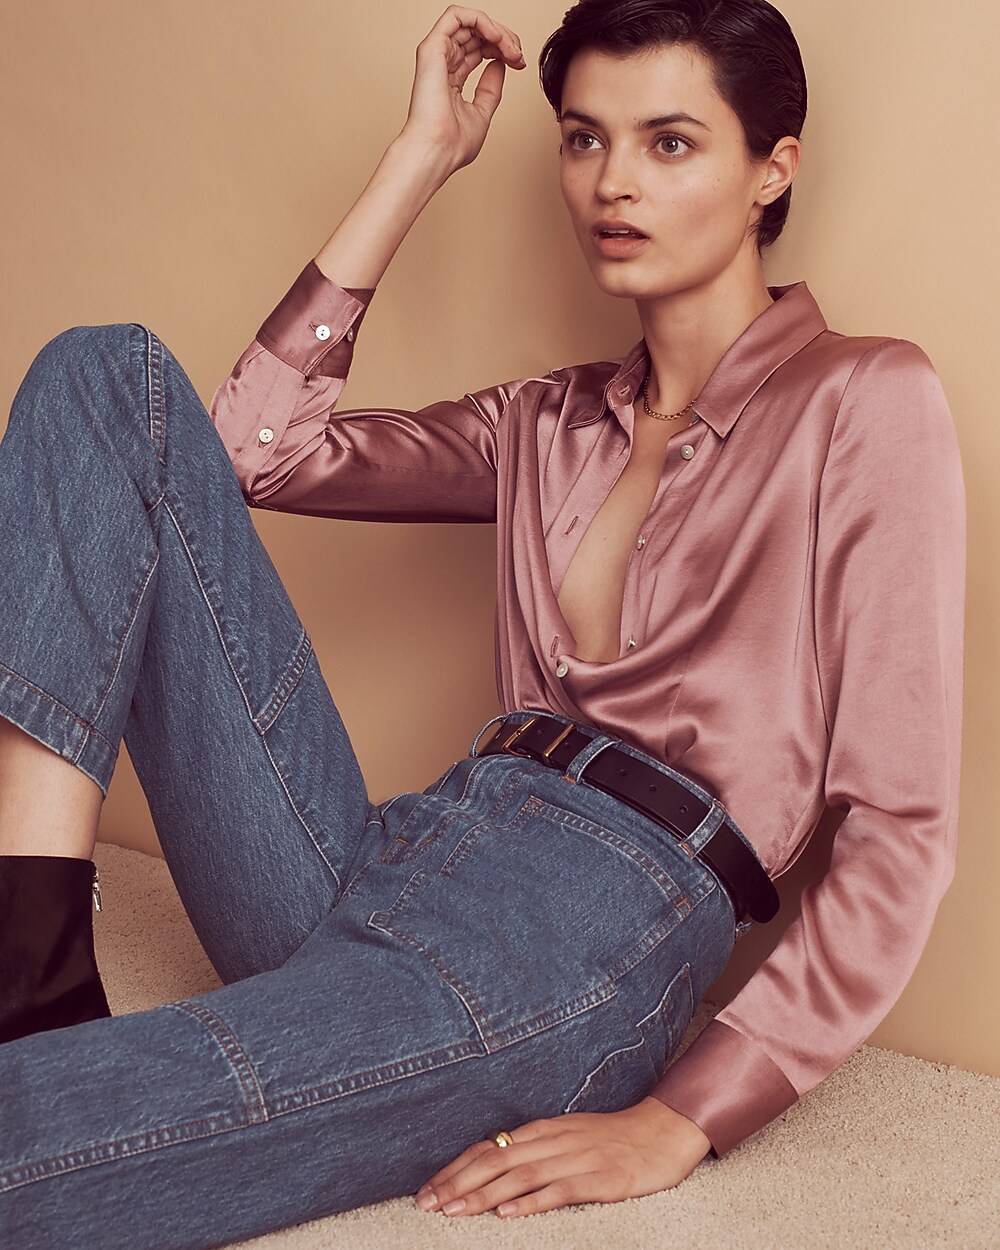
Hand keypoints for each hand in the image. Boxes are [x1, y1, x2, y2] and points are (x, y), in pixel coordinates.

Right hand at [399, 6, 526, 176]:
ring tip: (510, 48)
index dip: (503, 49)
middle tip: (518, 55)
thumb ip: (490, 87)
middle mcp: (442, 64)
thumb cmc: (453, 144)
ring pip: (469, 21)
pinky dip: (480, 20)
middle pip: (476, 33)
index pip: (479, 48)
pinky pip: (456, 15)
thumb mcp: (482, 112)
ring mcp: (436, 54)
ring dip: (496, 30)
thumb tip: (499, 64)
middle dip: (504, 38)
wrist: (437, 152)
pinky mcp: (432, 48)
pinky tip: (496, 37)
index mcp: (451, 78)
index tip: (519, 63)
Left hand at [414, 1096, 712, 1218]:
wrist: (662, 1132)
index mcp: (542, 1130)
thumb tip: (490, 1166)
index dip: (455, 1169)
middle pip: (495, 1159)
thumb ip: (532, 1149)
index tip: (427, 1191)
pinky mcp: (600, 1178)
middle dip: (457, 1183)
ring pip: (520, 1175)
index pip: (488, 1147)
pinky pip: (560, 1190)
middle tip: (427, 1205)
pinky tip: (508, 1213)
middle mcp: (553, 1140)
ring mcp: (576, 1158)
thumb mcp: (566, 1135)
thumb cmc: (611, 1138)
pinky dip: (531, 1201)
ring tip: (454, 1212)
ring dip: (482, 1195)